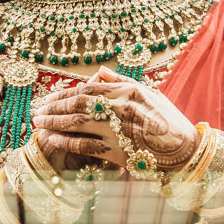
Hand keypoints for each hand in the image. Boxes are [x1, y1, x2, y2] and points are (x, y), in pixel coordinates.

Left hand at [31, 67, 199, 172]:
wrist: (185, 151)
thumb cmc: (168, 121)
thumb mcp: (149, 93)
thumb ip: (121, 82)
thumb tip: (98, 72)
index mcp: (128, 91)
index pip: (88, 89)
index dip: (65, 93)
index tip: (50, 98)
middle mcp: (121, 108)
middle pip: (78, 105)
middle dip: (54, 107)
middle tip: (39, 111)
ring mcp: (118, 130)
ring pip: (77, 124)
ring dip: (54, 123)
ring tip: (39, 124)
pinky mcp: (117, 151)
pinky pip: (83, 145)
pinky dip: (65, 141)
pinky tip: (52, 139)